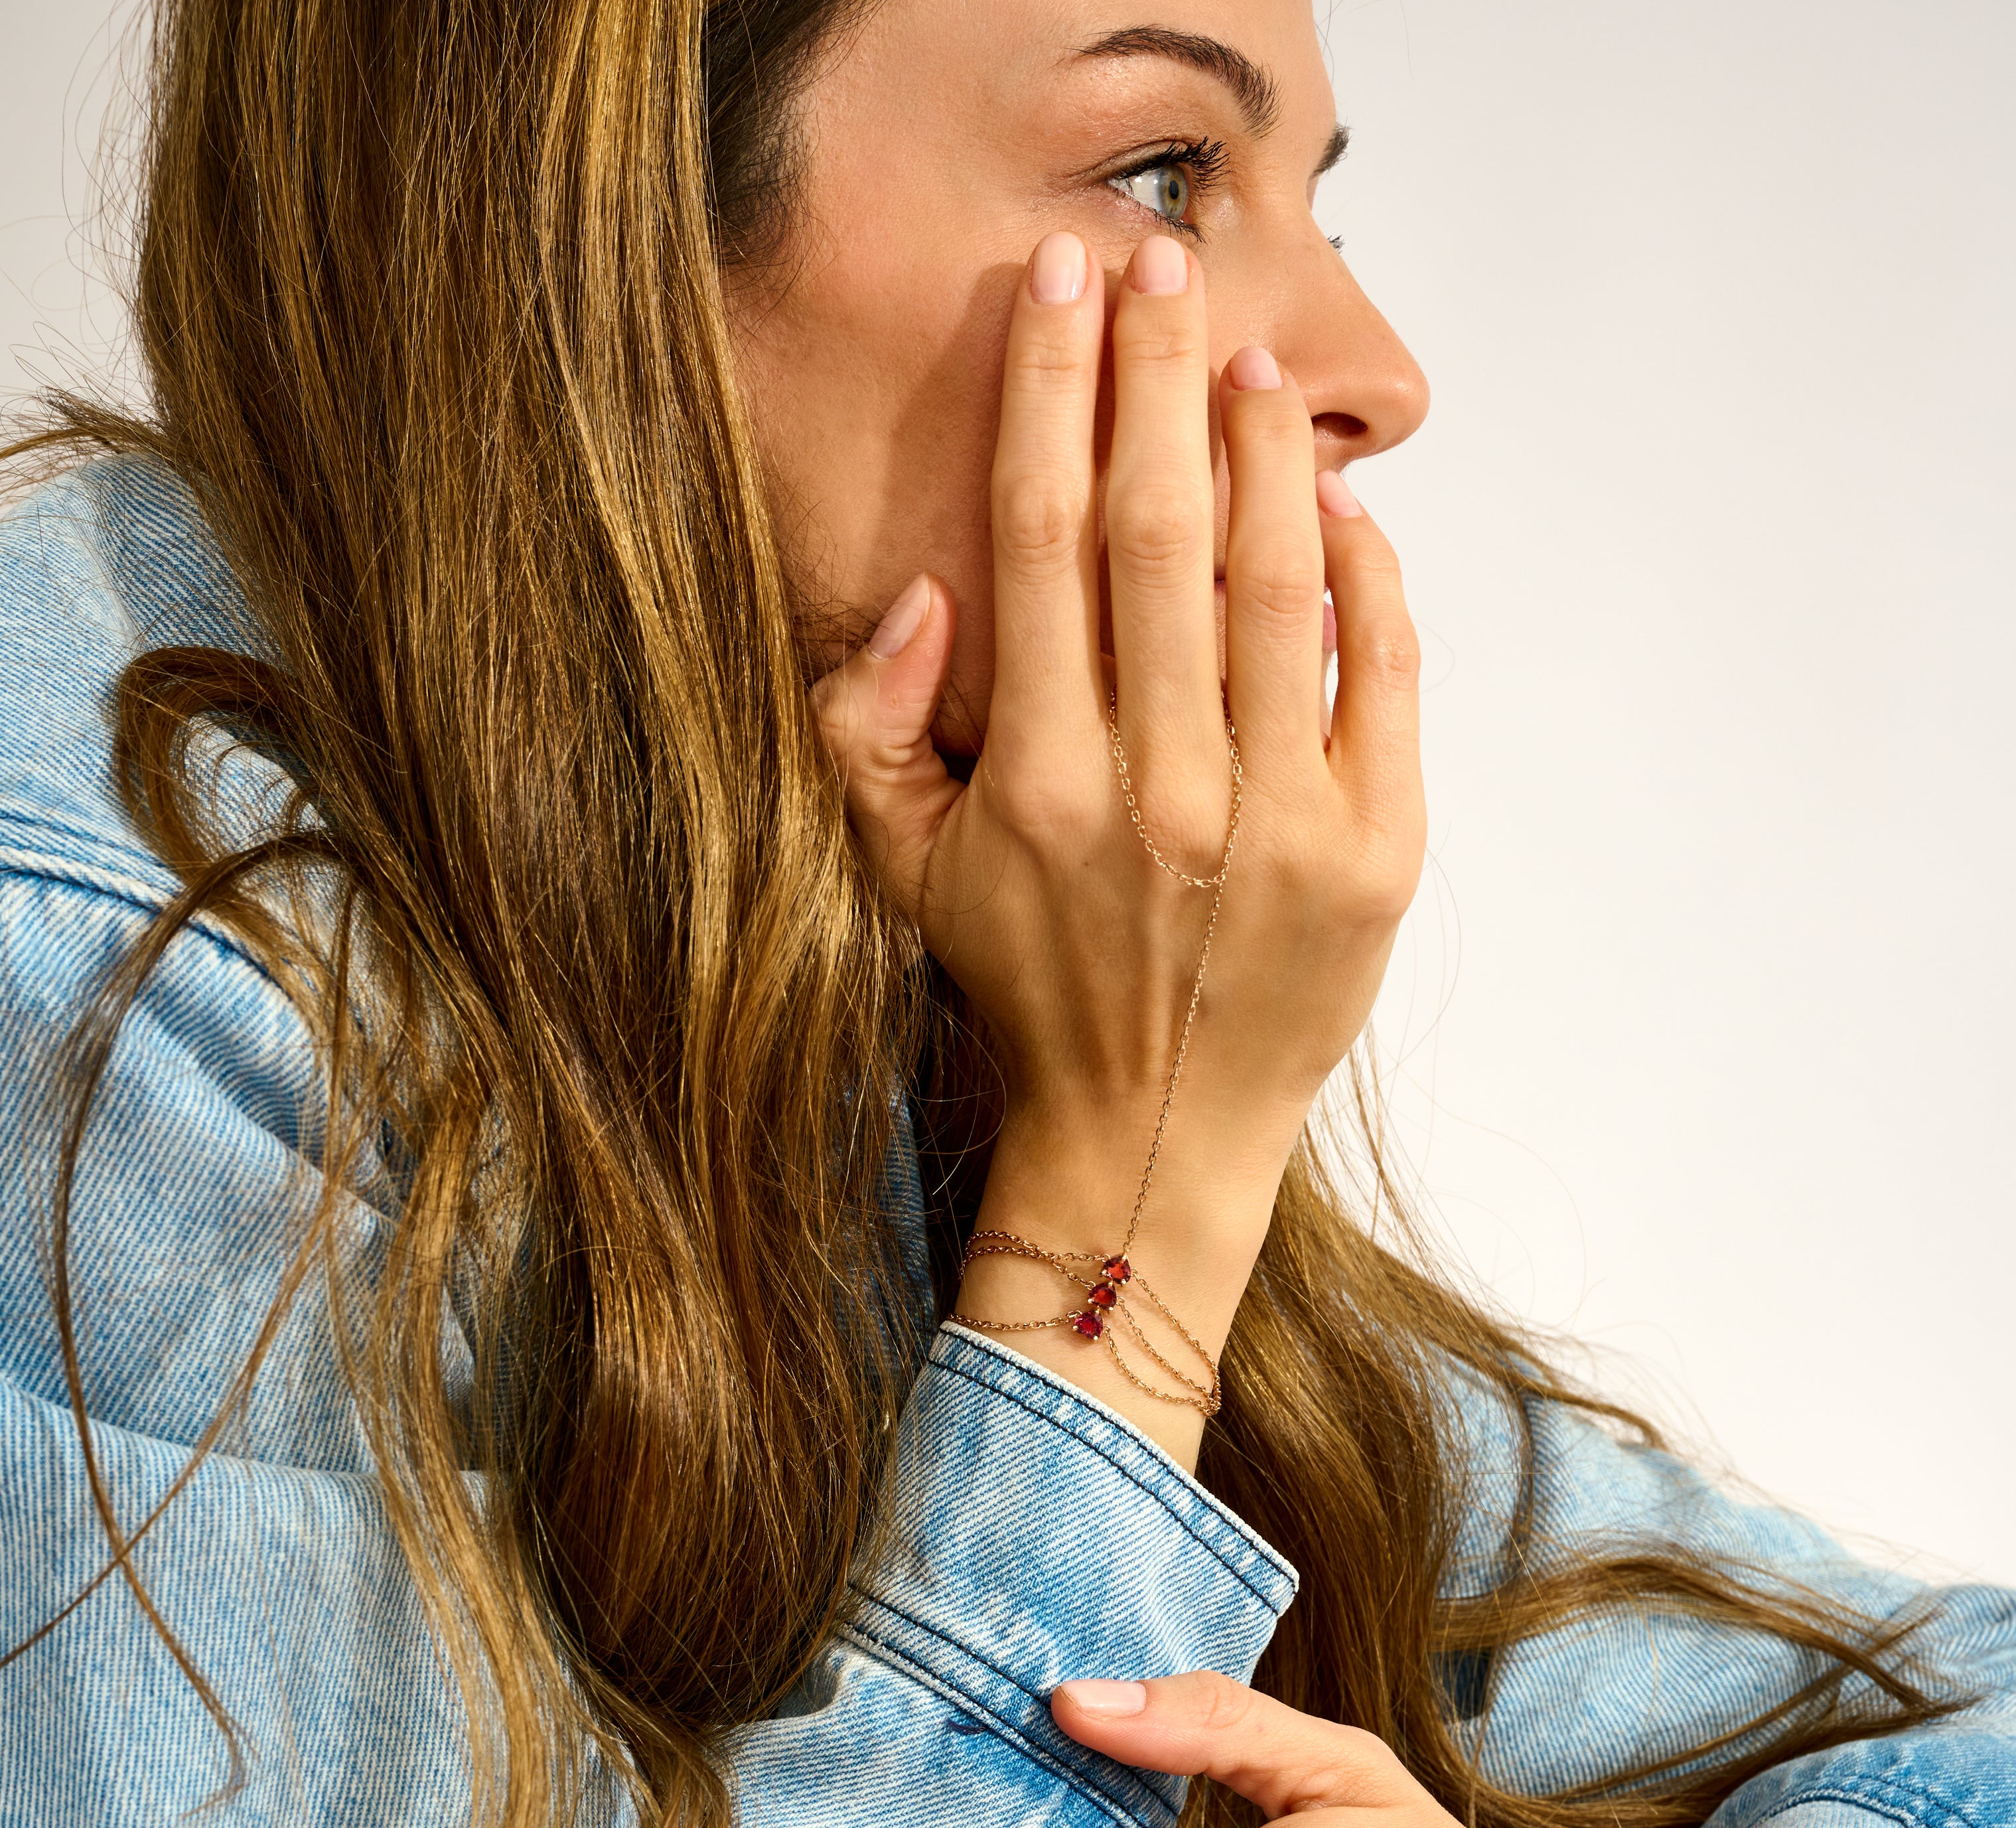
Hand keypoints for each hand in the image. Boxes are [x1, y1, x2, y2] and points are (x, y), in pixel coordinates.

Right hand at [808, 231, 1425, 1452]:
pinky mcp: (1378, 856)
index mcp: (1041, 785)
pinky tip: (1341, 504)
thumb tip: (914, 596)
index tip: (1058, 289)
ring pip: (1280, 586)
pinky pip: (1386, 677)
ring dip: (1266, 450)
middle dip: (1155, 375)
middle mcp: (1162, 794)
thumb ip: (866, 734)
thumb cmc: (1030, 992)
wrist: (1152, 1141)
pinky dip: (1373, 578)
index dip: (1049, 398)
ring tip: (1249, 356)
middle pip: (1161, 532)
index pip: (1045, 543)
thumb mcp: (903, 879)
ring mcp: (1283, 825)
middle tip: (1160, 260)